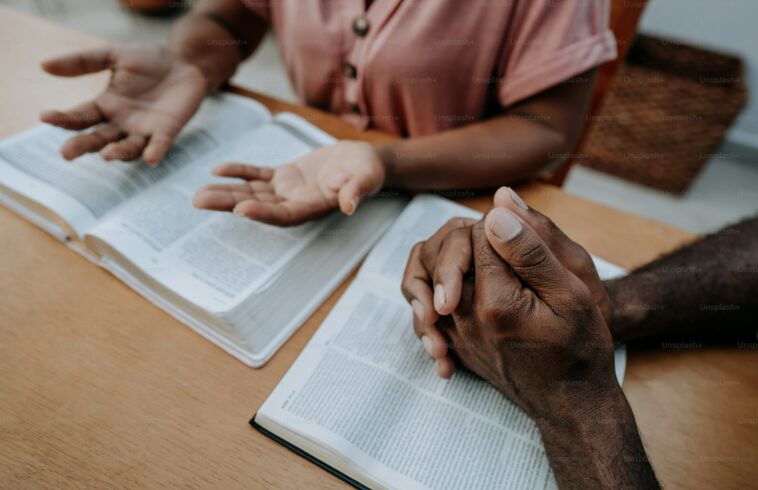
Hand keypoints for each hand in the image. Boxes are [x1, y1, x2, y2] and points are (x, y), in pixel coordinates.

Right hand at [40, 44, 205, 163]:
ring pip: (128, 147)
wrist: (183, 62)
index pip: (80, 116)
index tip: (45, 117)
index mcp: (105, 106)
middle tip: (66, 153)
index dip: (63, 119)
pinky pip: (160, 144)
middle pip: (98, 139)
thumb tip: (44, 65)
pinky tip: (150, 158)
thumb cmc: (148, 60)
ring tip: (107, 155)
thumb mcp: (113, 55)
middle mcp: (121, 123)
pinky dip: (155, 152)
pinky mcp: (167, 131)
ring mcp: (144, 130)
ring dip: (118, 152)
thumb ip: (83, 61)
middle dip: (82, 146)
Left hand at [192, 141, 385, 225]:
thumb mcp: (367, 177)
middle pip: (258, 206)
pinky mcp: (285, 176)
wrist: (365, 160)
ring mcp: (287, 191)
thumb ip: (358, 191)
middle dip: (228, 204)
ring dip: (225, 192)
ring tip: (198, 194)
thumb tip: (350, 205)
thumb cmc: (368, 170)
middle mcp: (295, 203)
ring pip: (251, 192)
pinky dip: (239, 172)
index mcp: (313, 207)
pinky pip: (258, 175)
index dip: (262, 213)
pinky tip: (218, 170)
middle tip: (199, 201)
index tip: (240, 209)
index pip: (284, 215)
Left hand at [440, 211, 616, 419]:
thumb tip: (497, 209)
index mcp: (497, 301)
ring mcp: (454, 332)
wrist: (569, 401)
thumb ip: (532, 250)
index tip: (526, 236)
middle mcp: (465, 318)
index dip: (503, 224)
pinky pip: (428, 303)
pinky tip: (466, 286)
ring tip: (484, 258)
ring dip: (453, 257)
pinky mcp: (452, 341)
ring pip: (430, 273)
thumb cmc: (579, 348)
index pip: (480, 234)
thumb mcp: (572, 293)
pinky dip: (440, 286)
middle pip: (448, 250)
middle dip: (476, 238)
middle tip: (505, 244)